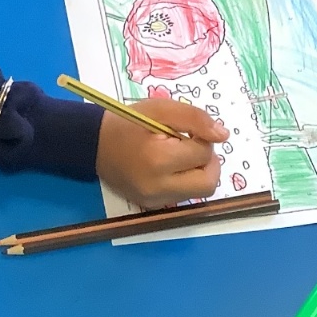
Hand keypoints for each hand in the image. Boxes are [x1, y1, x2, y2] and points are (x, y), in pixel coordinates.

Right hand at [96, 97, 227, 208]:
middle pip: (208, 183)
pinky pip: (183, 197)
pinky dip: (185, 182)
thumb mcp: (161, 109)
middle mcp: (157, 187)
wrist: (93, 144)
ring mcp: (154, 201)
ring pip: (199, 193)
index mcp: (158, 159)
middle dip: (208, 163)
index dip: (201, 139)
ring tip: (179, 157)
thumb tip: (223, 136)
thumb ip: (195, 118)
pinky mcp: (151, 206)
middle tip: (193, 148)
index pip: (203, 154)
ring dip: (198, 173)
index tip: (185, 133)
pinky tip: (169, 169)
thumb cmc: (127, 122)